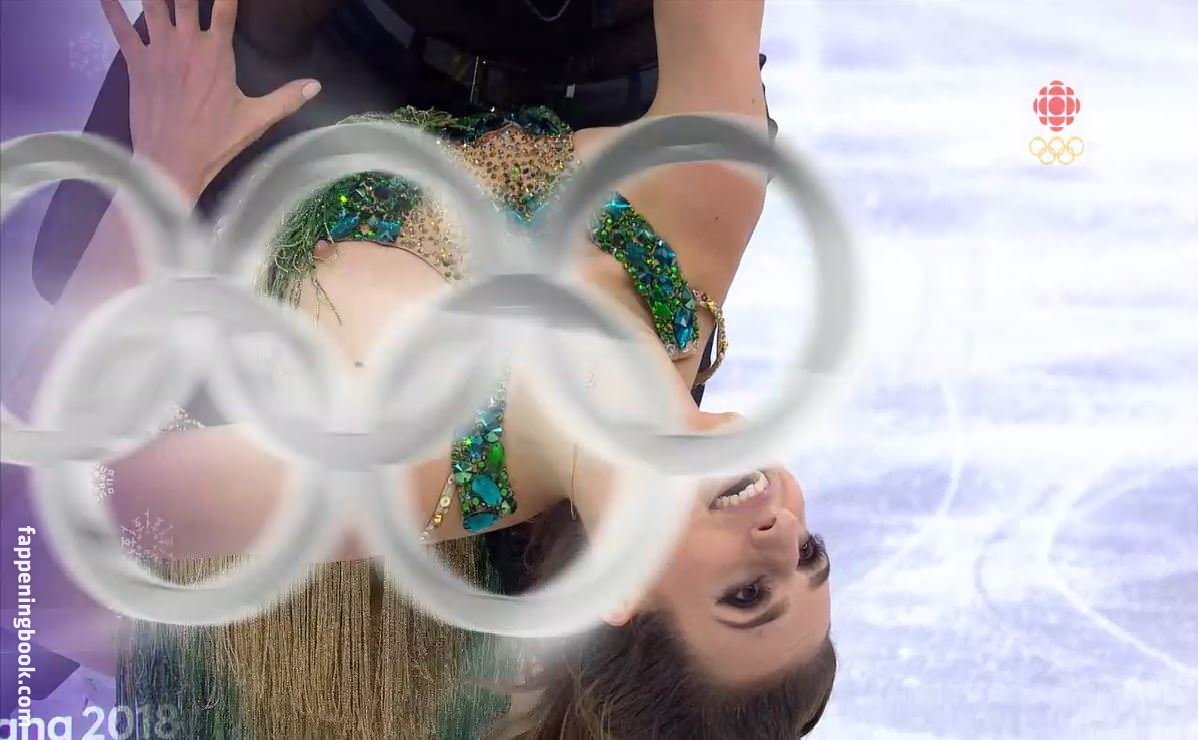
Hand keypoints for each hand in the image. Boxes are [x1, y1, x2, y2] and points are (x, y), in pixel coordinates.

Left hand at [100, 0, 321, 200]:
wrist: (171, 162)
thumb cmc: (216, 142)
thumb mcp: (256, 119)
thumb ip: (286, 98)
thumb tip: (316, 85)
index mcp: (217, 53)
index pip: (224, 6)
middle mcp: (186, 43)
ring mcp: (157, 50)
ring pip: (153, 3)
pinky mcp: (135, 62)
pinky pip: (120, 27)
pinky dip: (111, 7)